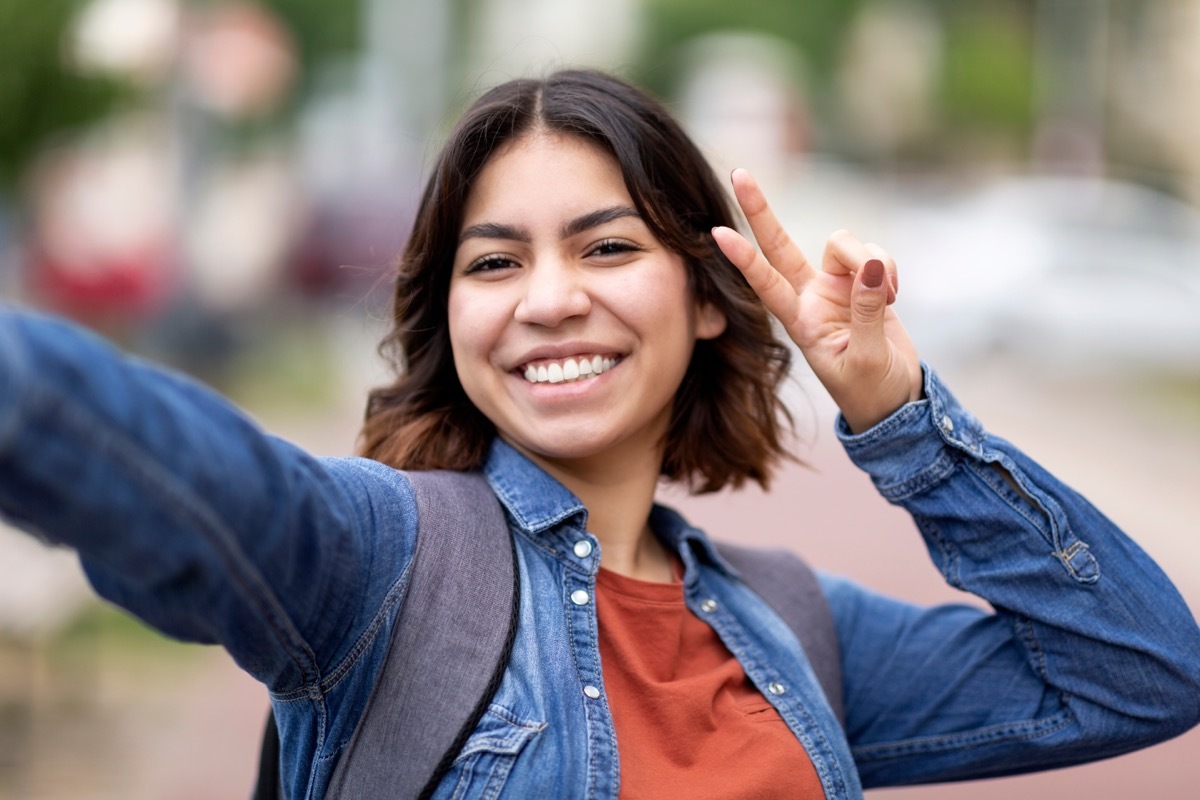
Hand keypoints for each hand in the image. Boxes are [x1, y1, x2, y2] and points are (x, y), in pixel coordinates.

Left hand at [711, 169, 922, 433]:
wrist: (894, 397)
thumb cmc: (870, 388)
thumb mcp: (866, 358)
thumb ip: (868, 312)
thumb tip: (873, 268)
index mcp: (799, 321)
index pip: (765, 284)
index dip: (743, 259)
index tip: (716, 233)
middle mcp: (810, 296)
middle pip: (780, 244)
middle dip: (760, 210)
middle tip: (739, 174)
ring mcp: (835, 285)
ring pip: (845, 244)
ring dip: (871, 260)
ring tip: (889, 298)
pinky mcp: (863, 279)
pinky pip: (875, 254)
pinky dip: (890, 270)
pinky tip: (895, 296)